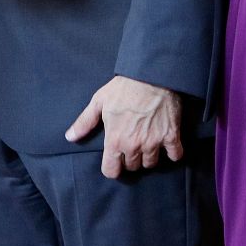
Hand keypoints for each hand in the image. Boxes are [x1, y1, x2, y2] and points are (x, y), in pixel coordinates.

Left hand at [66, 76, 182, 179]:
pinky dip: (173, 152)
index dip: (112, 167)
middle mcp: (134, 146)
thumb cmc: (123, 87)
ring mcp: (154, 142)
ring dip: (149, 156)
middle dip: (131, 159)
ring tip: (148, 142)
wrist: (151, 75)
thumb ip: (84, 122)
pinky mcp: (171, 136)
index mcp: (115, 140)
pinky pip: (175, 155)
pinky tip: (168, 144)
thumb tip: (70, 137)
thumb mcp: (99, 101)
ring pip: (151, 163)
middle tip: (132, 144)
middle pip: (132, 167)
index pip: (111, 171)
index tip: (115, 159)